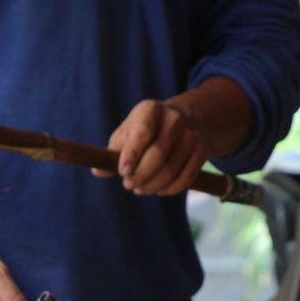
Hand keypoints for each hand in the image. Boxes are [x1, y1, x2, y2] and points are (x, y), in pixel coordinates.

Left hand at [95, 99, 211, 195]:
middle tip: (129, 185)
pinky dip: (170, 189)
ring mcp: (191, 134)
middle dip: (141, 175)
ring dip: (153, 185)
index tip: (122, 173)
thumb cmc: (145, 131)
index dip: (131, 156)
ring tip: (141, 189)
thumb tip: (97, 172)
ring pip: (171, 169)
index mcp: (150, 109)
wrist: (184, 121)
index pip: (142, 133)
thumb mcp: (126, 134)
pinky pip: (186, 177)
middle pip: (158, 154)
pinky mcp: (201, 150)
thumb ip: (112, 153)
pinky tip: (159, 190)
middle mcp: (174, 118)